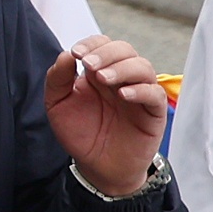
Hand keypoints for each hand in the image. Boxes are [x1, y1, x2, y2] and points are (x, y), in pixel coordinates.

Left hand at [45, 37, 169, 194]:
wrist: (97, 167)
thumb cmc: (80, 133)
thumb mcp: (58, 105)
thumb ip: (57, 79)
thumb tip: (65, 54)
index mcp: (99, 72)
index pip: (102, 44)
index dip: (92, 44)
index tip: (76, 54)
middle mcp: (122, 78)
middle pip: (124, 50)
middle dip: (106, 53)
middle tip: (88, 65)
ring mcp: (139, 94)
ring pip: (142, 67)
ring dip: (122, 68)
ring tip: (103, 79)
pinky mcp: (154, 113)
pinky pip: (155, 94)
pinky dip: (141, 90)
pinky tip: (123, 94)